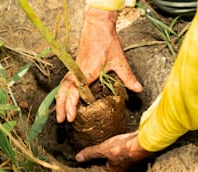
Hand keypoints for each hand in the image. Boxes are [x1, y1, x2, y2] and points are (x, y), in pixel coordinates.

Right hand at [56, 7, 142, 122]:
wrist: (98, 25)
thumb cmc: (106, 41)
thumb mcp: (119, 61)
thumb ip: (128, 77)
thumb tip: (138, 89)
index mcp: (86, 72)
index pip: (74, 92)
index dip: (71, 105)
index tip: (70, 117)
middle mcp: (77, 72)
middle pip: (64, 91)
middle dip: (60, 107)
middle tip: (60, 120)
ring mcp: (75, 69)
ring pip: (63, 87)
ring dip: (60, 100)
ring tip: (59, 112)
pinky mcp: (76, 66)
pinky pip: (66, 81)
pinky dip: (64, 91)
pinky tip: (66, 97)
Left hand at [75, 131, 152, 171]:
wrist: (143, 142)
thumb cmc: (124, 148)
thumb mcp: (103, 149)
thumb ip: (91, 153)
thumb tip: (78, 158)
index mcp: (113, 170)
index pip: (98, 167)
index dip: (91, 161)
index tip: (86, 157)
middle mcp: (121, 168)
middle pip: (108, 162)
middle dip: (102, 156)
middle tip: (96, 149)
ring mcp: (129, 160)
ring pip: (116, 156)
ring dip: (111, 151)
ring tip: (106, 144)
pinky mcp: (134, 152)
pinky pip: (124, 150)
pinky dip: (120, 146)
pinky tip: (118, 141)